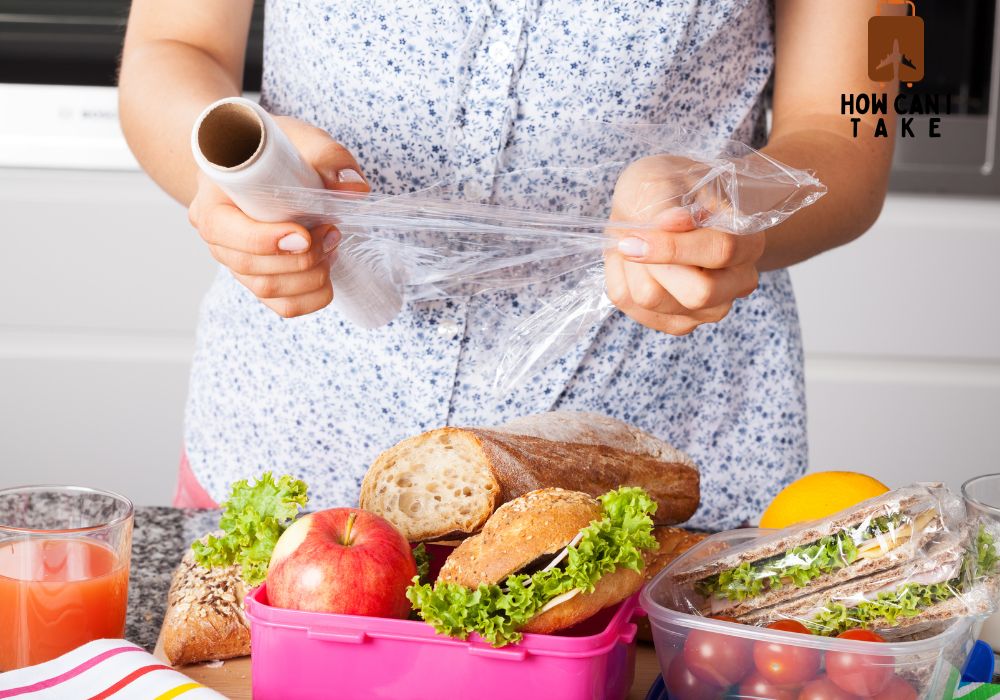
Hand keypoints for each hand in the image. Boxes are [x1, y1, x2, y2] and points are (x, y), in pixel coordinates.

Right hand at [188, 115, 369, 317]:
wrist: (260, 166)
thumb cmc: (274, 153)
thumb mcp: (299, 139)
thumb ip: (327, 157)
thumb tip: (354, 189)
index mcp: (212, 200)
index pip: (223, 231)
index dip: (263, 240)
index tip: (303, 234)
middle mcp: (218, 238)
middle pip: (249, 267)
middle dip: (300, 258)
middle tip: (331, 231)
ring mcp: (238, 263)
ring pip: (268, 290)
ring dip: (310, 275)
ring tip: (331, 244)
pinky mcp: (262, 280)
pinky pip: (284, 306)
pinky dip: (313, 296)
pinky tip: (327, 269)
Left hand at [604, 155, 764, 334]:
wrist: (656, 204)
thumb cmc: (667, 189)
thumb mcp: (663, 180)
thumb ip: (669, 201)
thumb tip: (675, 221)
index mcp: (747, 243)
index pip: (719, 252)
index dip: (673, 247)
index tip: (635, 233)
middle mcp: (736, 283)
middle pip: (697, 293)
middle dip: (652, 264)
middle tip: (633, 239)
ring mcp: (708, 309)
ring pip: (654, 300)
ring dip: (629, 267)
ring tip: (633, 243)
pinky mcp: (677, 323)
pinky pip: (631, 307)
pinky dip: (620, 278)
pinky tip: (631, 261)